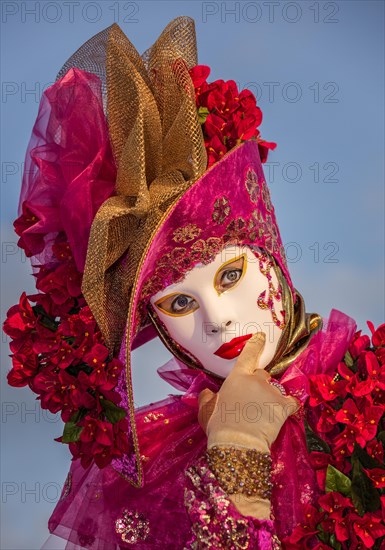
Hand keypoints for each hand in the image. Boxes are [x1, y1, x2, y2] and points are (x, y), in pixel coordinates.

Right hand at [198, 332, 299, 519]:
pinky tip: (285, 412)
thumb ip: (206, 398)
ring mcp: (272, 392)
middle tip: (252, 399)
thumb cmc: (219, 426)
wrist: (237, 443)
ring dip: (270, 397)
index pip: (249, 354)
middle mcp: (256, 380)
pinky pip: (291, 402)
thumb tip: (207, 393)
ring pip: (275, 389)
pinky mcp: (283, 406)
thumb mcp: (205, 410)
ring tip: (263, 414)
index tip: (261, 336)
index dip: (256, 344)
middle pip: (262, 374)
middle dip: (259, 383)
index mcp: (237, 377)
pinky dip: (289, 406)